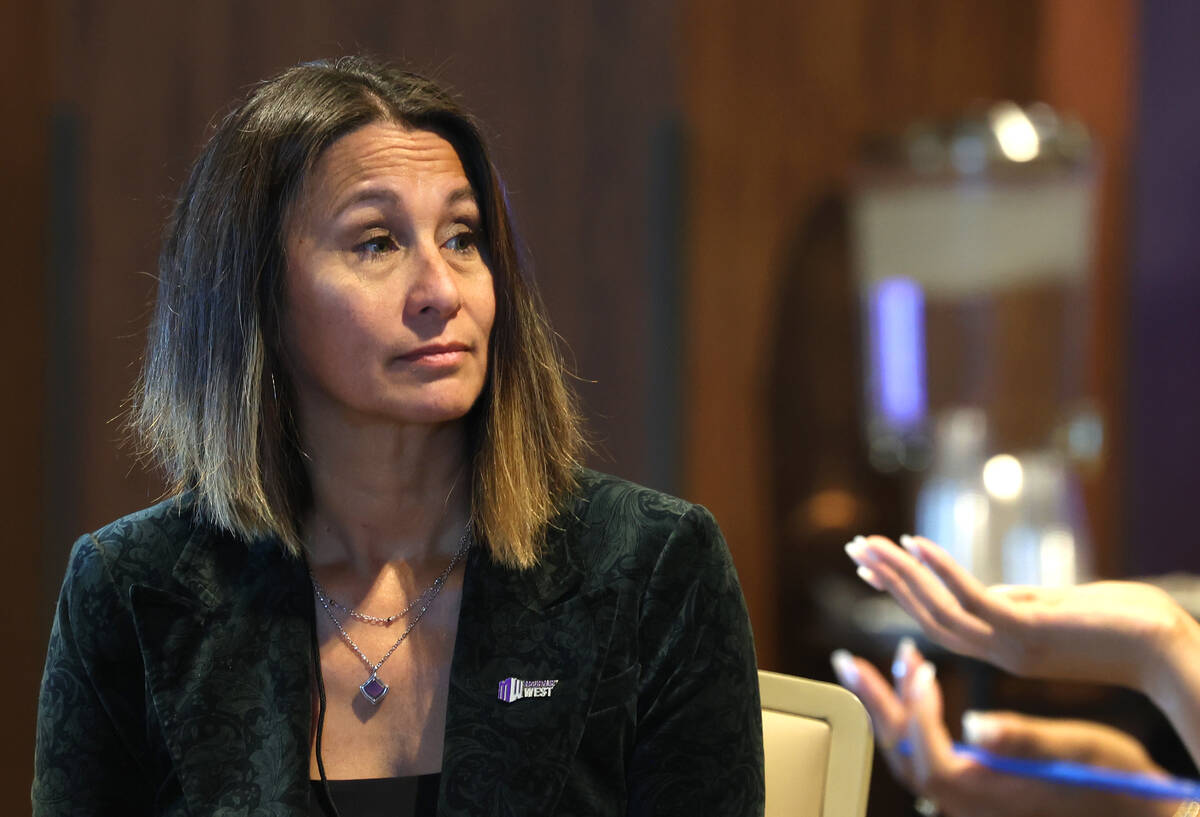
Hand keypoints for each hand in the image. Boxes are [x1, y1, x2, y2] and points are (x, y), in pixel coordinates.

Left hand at [830, 641, 1179, 816]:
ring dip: (888, 706)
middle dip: (875, 705)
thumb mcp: (1080, 753)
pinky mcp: (971, 787)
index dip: (915, 714)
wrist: (1131, 810)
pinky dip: (909, 716)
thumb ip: (1026, 742)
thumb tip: (974, 726)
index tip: (921, 669)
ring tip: (883, 661)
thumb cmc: (1113, 781)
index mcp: (991, 795)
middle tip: (848, 661)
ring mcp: (967, 798)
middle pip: (904, 756)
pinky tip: (917, 682)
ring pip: (908, 755)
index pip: (930, 758)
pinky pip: (923, 753)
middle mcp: (970, 802)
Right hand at [844, 534, 1193, 692]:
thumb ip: (1019, 600)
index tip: (875, 566)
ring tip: (870, 545)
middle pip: (927, 615)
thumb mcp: (1057, 608)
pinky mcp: (1027, 631)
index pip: (941, 619)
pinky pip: (971, 599)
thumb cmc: (1125, 626)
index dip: (904, 592)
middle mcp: (999, 652)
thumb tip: (991, 589)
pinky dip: (940, 570)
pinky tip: (917, 542)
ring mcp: (1010, 645)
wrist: (1166, 650)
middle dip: (889, 581)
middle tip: (856, 549)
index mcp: (1005, 649)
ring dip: (900, 575)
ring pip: (938, 610)